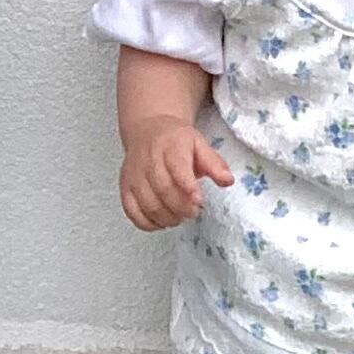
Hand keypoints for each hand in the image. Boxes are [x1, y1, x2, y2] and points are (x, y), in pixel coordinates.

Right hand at [119, 118, 234, 230]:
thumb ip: (214, 163)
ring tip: (180, 216)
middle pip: (163, 190)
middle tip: (193, 211)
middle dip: (181, 207)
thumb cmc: (175, 141)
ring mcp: (134, 175)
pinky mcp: (125, 187)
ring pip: (148, 204)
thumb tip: (227, 180)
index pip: (177, 168)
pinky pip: (132, 212)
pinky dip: (148, 223)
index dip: (188, 187)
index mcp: (170, 146)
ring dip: (167, 218)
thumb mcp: (199, 144)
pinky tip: (162, 220)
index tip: (199, 200)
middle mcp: (148, 160)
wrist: (147, 130)